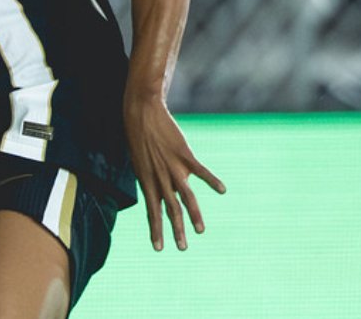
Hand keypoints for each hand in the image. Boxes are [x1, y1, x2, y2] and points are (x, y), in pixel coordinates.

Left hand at [124, 96, 224, 251]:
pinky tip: (222, 190)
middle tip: (182, 248)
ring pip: (185, 196)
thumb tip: (169, 191)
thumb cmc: (139, 136)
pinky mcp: (183, 154)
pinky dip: (212, 180)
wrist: (142, 111)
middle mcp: (159, 177)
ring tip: (200, 231)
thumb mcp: (140, 161)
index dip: (155, 229)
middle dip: (175, 230)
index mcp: (146, 180)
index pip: (152, 211)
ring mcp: (172, 166)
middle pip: (169, 209)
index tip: (158, 249)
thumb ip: (154, 179)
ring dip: (194, 215)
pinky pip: (200, 170)